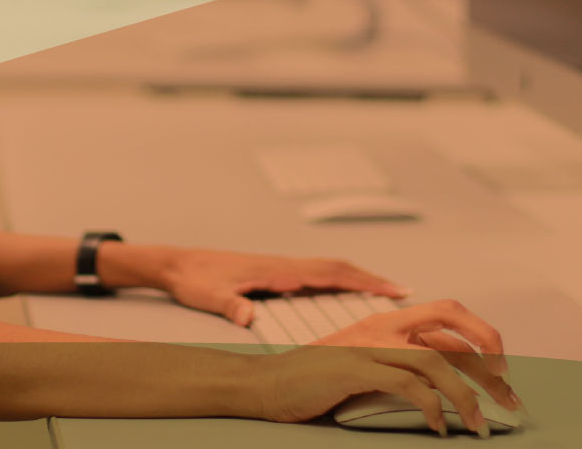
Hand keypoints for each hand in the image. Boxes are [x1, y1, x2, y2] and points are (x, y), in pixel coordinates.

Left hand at [145, 247, 410, 325]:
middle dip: (371, 279)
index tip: (391, 289)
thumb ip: (230, 306)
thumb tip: (246, 316)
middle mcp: (285, 266)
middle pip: (338, 268)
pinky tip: (345, 295)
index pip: (330, 273)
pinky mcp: (275, 274)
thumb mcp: (210, 297)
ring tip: (384, 293)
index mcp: (278, 270)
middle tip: (402, 292)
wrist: (179, 264)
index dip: (363, 281)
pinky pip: (316, 277)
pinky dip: (338, 282)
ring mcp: (281, 268)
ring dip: (357, 279)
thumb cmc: (195, 280)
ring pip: (329, 270)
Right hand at [312, 299, 519, 431]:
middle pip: (451, 331)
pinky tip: (439, 426)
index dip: (482, 338)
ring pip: (435, 361)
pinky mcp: (355, 369)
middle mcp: (383, 326)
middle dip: (488, 365)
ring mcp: (369, 345)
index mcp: (388, 322)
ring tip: (479, 424)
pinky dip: (431, 407)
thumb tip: (446, 387)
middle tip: (508, 400)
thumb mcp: (365, 363)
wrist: (268, 383)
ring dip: (465, 395)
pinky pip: (407, 384)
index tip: (500, 372)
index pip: (449, 316)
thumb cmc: (317, 381)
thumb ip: (399, 364)